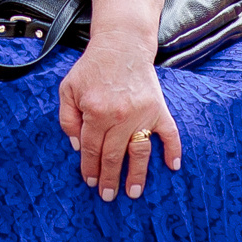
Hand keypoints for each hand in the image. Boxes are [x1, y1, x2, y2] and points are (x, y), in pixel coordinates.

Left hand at [58, 33, 181, 201]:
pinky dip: (173, 150)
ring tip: (134, 193)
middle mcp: (120, 115)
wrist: (121, 45)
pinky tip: (173, 166)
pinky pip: (169, 133)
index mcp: (96, 111)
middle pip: (113, 155)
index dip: (89, 167)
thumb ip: (67, 119)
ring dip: (138, 174)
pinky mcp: (158, 108)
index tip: (90, 182)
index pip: (90, 148)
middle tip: (108, 196)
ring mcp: (142, 113)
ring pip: (140, 152)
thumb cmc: (92, 68)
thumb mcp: (68, 89)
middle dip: (109, 179)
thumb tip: (77, 147)